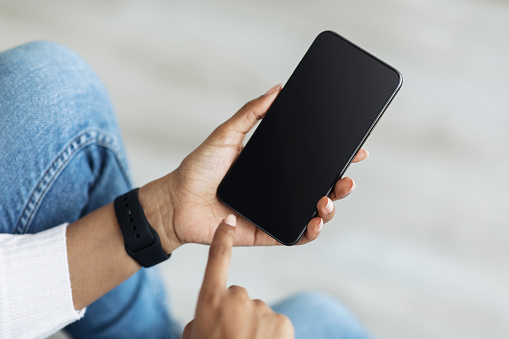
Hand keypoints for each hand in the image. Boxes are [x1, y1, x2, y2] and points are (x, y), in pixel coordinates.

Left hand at [140, 84, 368, 251]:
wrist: (176, 201)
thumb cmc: (199, 168)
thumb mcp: (227, 134)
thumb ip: (251, 113)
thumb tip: (277, 89)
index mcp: (275, 169)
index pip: (313, 163)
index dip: (337, 158)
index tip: (356, 150)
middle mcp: (279, 191)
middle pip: (320, 188)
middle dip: (340, 185)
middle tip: (347, 178)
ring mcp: (275, 212)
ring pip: (313, 213)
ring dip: (329, 209)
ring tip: (328, 200)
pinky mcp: (266, 233)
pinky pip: (294, 236)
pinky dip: (309, 232)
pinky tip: (315, 223)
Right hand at [183, 215, 293, 338]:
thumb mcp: (194, 336)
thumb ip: (200, 319)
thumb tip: (210, 315)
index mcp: (210, 300)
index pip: (217, 259)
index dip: (223, 238)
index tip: (229, 221)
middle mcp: (237, 298)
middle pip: (238, 295)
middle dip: (235, 313)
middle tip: (230, 337)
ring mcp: (262, 309)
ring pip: (257, 311)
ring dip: (253, 327)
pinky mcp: (282, 322)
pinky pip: (274, 322)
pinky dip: (270, 335)